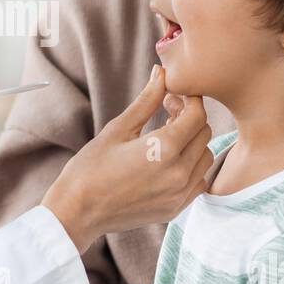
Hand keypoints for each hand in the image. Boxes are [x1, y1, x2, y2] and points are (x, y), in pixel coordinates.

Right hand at [42, 64, 213, 252]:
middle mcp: (179, 173)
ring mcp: (179, 194)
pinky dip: (191, 167)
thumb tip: (161, 72)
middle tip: (167, 113)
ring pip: (205, 157)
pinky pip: (198, 181)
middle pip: (204, 134)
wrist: (77, 211)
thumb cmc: (91, 167)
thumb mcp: (118, 128)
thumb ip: (147, 100)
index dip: (188, 99)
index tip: (172, 96)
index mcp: (165, 149)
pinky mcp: (175, 209)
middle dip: (190, 118)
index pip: (198, 114)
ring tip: (167, 138)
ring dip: (193, 142)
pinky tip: (169, 162)